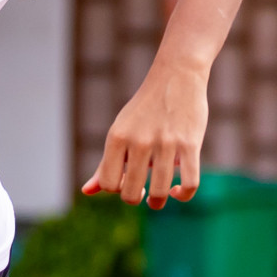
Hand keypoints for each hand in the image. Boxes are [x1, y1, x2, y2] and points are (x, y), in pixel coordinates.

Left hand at [81, 61, 206, 208]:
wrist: (176, 76)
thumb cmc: (144, 109)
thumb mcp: (120, 131)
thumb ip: (104, 163)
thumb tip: (87, 192)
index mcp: (117, 137)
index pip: (108, 183)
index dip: (116, 190)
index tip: (126, 183)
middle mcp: (139, 141)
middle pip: (131, 192)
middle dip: (137, 198)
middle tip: (143, 191)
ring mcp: (165, 143)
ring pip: (159, 192)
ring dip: (158, 201)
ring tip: (159, 196)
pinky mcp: (190, 144)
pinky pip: (190, 183)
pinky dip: (184, 195)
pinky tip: (177, 190)